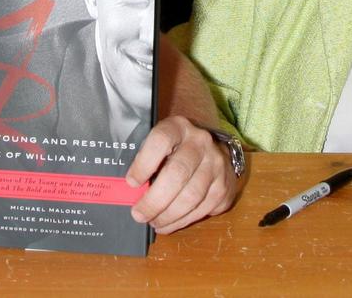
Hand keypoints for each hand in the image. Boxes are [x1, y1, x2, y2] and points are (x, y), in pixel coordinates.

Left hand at [125, 116, 240, 233]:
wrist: (213, 149)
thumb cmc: (175, 150)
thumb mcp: (160, 144)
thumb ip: (145, 161)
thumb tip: (127, 192)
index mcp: (178, 127)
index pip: (161, 141)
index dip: (144, 163)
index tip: (131, 182)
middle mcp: (201, 142)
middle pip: (177, 174)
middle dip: (154, 201)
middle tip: (139, 215)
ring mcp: (217, 164)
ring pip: (191, 196)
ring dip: (168, 216)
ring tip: (153, 222)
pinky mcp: (225, 186)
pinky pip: (203, 209)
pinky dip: (183, 221)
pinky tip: (170, 223)